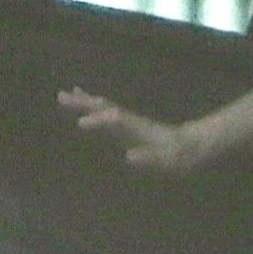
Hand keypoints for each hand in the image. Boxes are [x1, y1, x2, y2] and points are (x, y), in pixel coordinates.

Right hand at [56, 86, 194, 171]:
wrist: (190, 146)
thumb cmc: (177, 155)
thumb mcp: (166, 159)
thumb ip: (149, 158)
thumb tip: (129, 156)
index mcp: (138, 128)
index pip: (116, 120)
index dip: (100, 121)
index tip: (81, 123)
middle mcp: (131, 120)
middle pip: (105, 107)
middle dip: (84, 103)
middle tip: (61, 96)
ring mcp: (129, 121)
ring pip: (104, 107)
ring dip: (85, 101)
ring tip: (66, 94)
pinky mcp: (128, 125)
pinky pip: (106, 112)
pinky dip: (93, 107)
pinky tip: (86, 107)